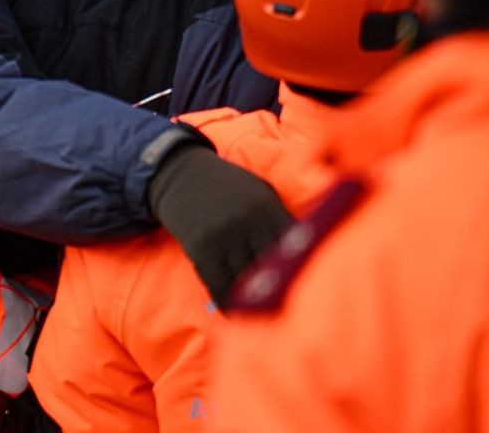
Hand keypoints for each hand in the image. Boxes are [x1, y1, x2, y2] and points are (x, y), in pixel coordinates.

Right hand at [148, 144, 294, 302]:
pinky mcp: (201, 250)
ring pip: (245, 283)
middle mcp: (246, 223)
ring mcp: (222, 238)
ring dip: (253, 301)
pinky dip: (228, 303)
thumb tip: (299, 259)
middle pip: (271, 270)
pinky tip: (235, 311)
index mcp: (266, 208)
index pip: (293, 247)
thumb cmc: (229, 187)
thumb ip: (278, 221)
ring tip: (262, 314)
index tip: (306, 286)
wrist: (182, 174)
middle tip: (286, 307)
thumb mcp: (260, 192)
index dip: (301, 269)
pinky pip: (219, 286)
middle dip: (278, 290)